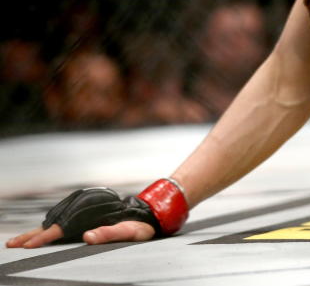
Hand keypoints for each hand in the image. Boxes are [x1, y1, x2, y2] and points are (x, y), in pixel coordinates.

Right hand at [7, 220, 155, 248]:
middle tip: (11, 245)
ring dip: (36, 231)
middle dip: (31, 235)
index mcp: (89, 216)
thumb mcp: (129, 232)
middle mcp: (85, 211)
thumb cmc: (140, 226)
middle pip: (52, 224)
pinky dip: (48, 227)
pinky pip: (63, 220)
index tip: (27, 246)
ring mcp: (85, 211)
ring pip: (54, 221)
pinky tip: (39, 234)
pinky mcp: (87, 214)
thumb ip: (109, 233)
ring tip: (19, 241)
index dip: (42, 238)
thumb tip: (87, 237)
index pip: (59, 229)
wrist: (149, 213)